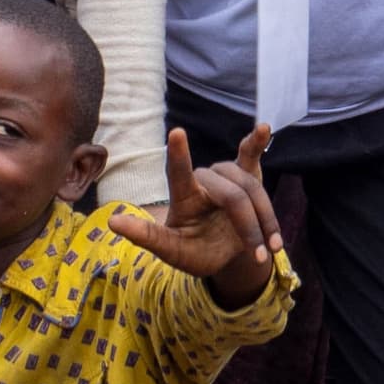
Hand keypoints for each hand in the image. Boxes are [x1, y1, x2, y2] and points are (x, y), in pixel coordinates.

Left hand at [108, 126, 282, 291]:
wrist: (227, 254)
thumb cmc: (195, 252)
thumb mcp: (172, 252)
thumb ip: (147, 237)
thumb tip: (111, 222)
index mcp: (183, 197)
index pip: (178, 173)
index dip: (179, 155)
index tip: (177, 133)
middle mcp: (204, 181)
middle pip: (230, 193)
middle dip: (248, 225)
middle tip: (258, 255)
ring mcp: (227, 176)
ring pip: (250, 187)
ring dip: (266, 219)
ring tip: (273, 248)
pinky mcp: (248, 174)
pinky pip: (251, 155)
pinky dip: (256, 142)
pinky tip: (264, 128)